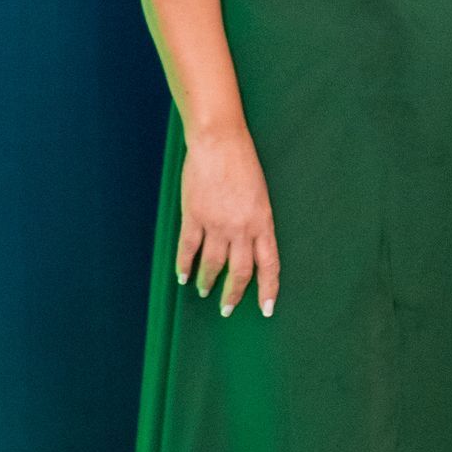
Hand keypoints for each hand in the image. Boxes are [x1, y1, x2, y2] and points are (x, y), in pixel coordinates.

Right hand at [177, 127, 278, 316]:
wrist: (219, 142)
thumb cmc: (242, 162)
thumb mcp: (260, 195)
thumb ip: (256, 221)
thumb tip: (249, 246)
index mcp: (263, 222)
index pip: (269, 265)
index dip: (268, 290)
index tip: (266, 309)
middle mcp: (242, 228)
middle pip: (239, 272)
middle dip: (233, 294)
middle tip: (226, 309)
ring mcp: (217, 223)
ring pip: (213, 264)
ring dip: (207, 281)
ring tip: (203, 290)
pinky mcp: (194, 216)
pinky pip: (188, 249)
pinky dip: (184, 265)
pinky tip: (182, 275)